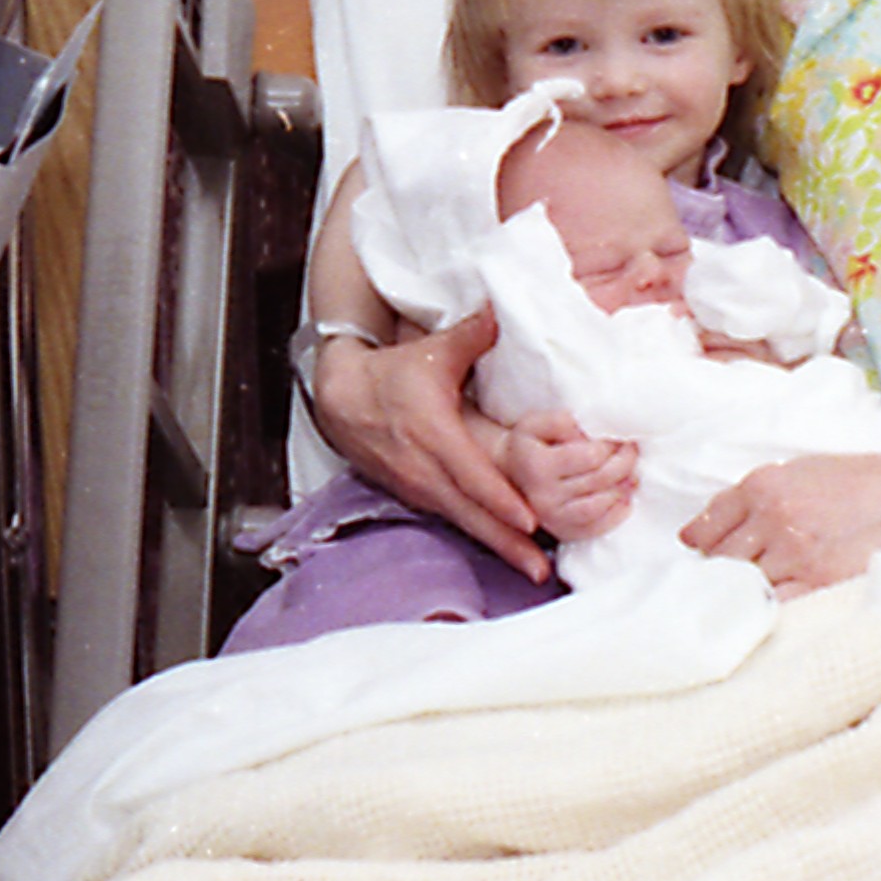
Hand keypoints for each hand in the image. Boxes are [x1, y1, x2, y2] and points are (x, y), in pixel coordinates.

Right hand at [311, 309, 548, 581]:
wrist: (341, 398)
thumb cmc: (391, 374)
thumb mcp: (432, 351)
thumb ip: (472, 334)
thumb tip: (499, 312)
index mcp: (433, 434)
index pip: (472, 474)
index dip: (500, 499)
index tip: (529, 520)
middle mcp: (424, 469)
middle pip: (472, 512)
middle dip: (507, 542)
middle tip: (539, 569)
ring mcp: (418, 487)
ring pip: (463, 521)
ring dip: (496, 545)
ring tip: (530, 568)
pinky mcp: (415, 495)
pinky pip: (452, 518)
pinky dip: (479, 534)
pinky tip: (504, 548)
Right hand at [498, 408, 637, 542]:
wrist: (512, 474)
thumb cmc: (531, 444)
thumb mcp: (536, 423)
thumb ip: (559, 421)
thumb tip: (584, 433)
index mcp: (536, 465)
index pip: (591, 456)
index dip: (611, 445)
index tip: (617, 437)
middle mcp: (541, 496)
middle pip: (600, 479)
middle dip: (625, 462)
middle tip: (631, 450)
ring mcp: (551, 518)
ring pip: (600, 505)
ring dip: (623, 487)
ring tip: (631, 473)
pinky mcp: (562, 532)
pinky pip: (597, 527)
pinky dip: (617, 513)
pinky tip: (624, 497)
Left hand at [680, 435, 880, 596]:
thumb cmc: (867, 480)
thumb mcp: (803, 471)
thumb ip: (752, 498)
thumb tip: (695, 536)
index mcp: (764, 484)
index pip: (709, 529)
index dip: (705, 551)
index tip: (707, 565)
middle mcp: (773, 516)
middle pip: (722, 563)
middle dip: (723, 577)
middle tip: (729, 591)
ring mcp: (796, 551)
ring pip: (745, 587)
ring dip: (747, 597)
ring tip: (756, 603)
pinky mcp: (821, 581)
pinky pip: (775, 607)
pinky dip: (771, 612)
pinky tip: (777, 612)